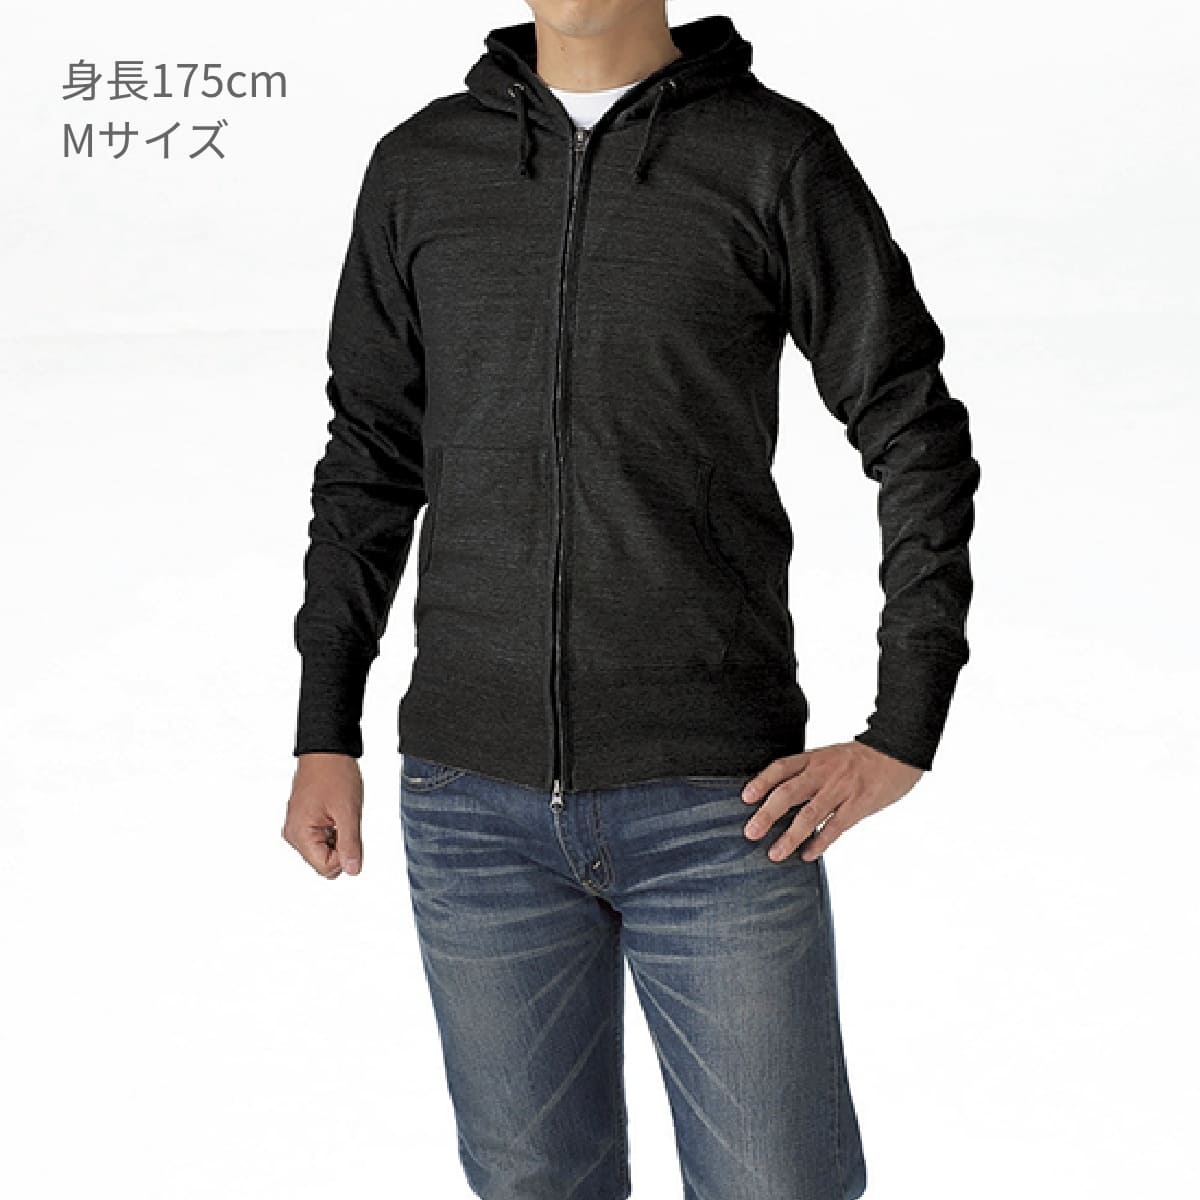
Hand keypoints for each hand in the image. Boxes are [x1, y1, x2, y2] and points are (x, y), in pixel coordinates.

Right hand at [282, 753, 364, 877]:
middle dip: (341, 846)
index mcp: (300, 834)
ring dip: (338, 836)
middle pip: (323, 861)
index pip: (326, 868)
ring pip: (324, 850)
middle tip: (345, 821)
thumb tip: (353, 870)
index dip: (346, 855)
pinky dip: (333, 829)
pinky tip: (335, 812)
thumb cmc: (333, 773)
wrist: (326, 750)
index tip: (350, 833)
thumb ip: (350, 844)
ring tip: (339, 813)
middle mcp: (293, 834)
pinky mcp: (303, 820)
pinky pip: (321, 837)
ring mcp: (297, 826)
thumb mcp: (348, 812)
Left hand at [741, 740, 923, 861]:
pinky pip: (836, 827)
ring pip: (810, 814)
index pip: (781, 768)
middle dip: (767, 814)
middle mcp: (824, 773)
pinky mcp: (859, 805)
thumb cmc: (863, 757)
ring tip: (775, 854)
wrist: (899, 751)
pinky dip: (820, 843)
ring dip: (790, 836)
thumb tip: (784, 794)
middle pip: (789, 793)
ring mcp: (841, 789)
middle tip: (750, 832)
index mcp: (815, 759)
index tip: (745, 797)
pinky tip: (807, 855)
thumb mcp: (831, 756)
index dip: (762, 781)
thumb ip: (810, 772)